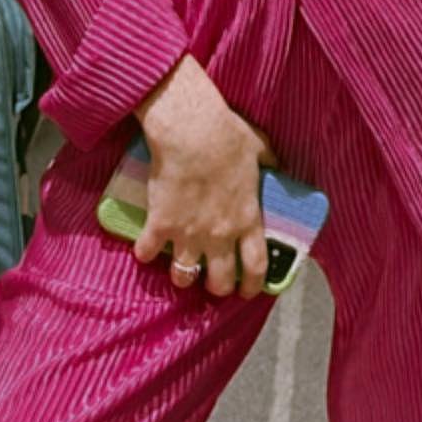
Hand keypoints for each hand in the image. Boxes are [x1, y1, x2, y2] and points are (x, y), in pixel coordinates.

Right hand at [133, 58, 281, 298]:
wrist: (191, 130)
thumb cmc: (227, 136)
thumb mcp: (260, 149)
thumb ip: (269, 164)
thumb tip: (275, 165)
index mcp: (247, 218)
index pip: (256, 266)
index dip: (253, 285)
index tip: (248, 290)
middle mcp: (219, 234)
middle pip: (220, 281)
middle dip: (218, 287)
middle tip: (213, 282)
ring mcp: (188, 233)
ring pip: (184, 276)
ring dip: (183, 276)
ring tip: (182, 270)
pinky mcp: (160, 224)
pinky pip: (148, 252)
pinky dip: (146, 252)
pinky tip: (147, 247)